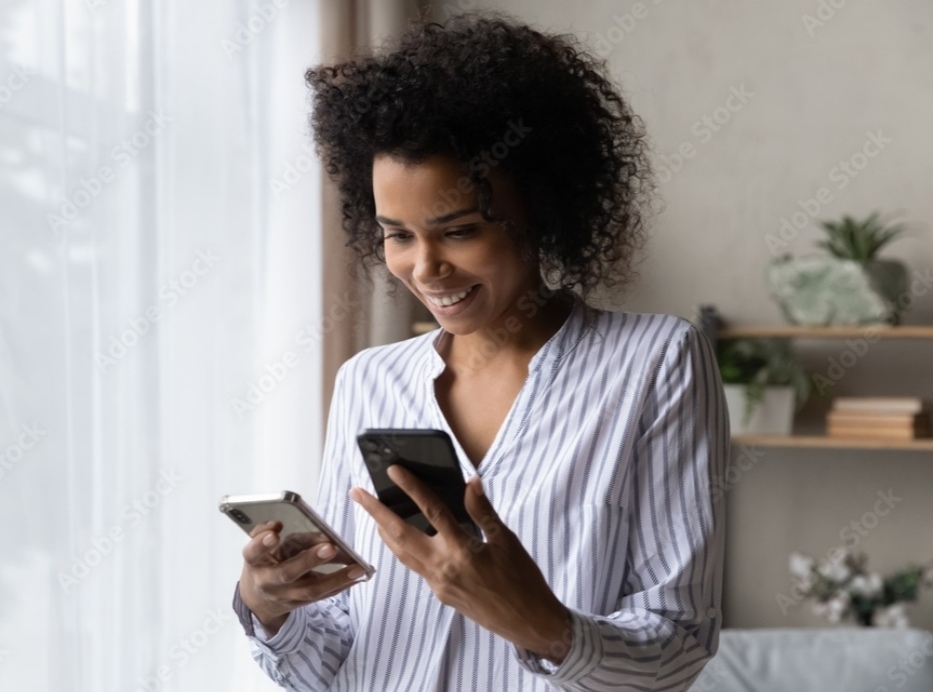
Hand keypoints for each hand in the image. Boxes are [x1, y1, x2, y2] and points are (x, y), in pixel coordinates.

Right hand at [238, 522, 366, 635]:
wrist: (258, 599)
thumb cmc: (262, 563)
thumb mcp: (257, 547)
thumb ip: (264, 533)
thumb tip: (279, 522)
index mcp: (254, 563)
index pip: (253, 553)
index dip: (262, 544)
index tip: (274, 533)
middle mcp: (268, 582)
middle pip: (288, 573)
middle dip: (309, 560)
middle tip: (330, 547)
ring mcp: (286, 596)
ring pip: (311, 590)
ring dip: (336, 578)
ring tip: (357, 567)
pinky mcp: (301, 603)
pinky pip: (324, 596)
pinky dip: (341, 585)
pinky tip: (358, 575)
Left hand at [350, 467, 572, 662]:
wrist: (528, 622)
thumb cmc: (522, 580)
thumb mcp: (506, 540)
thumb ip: (483, 511)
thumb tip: (471, 482)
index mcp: (461, 550)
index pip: (430, 511)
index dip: (411, 488)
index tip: (393, 471)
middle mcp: (442, 567)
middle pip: (399, 535)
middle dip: (375, 512)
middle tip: (356, 493)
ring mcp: (438, 584)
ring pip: (402, 554)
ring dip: (385, 532)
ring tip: (373, 514)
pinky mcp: (440, 594)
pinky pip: (415, 567)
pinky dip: (404, 549)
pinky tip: (405, 539)